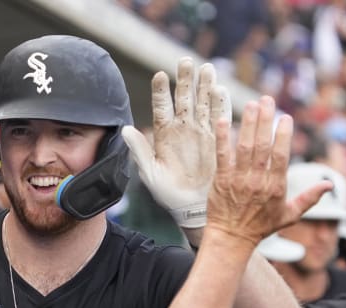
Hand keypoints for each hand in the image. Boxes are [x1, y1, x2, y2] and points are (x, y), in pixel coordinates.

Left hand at [121, 57, 230, 228]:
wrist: (192, 207)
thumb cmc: (168, 193)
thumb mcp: (149, 172)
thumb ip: (138, 150)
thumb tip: (124, 128)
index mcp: (164, 134)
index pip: (162, 107)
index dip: (161, 91)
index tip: (160, 75)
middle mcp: (182, 129)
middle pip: (184, 99)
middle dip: (185, 80)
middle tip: (185, 60)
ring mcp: (201, 132)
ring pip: (203, 103)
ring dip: (204, 85)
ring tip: (205, 67)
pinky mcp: (218, 140)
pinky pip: (220, 118)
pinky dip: (221, 104)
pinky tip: (220, 89)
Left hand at [207, 96, 330, 245]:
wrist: (231, 237)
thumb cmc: (261, 226)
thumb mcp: (290, 215)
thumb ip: (309, 198)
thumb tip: (329, 184)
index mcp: (276, 187)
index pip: (281, 156)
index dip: (283, 136)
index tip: (285, 117)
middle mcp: (257, 181)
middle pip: (263, 146)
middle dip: (265, 121)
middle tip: (266, 100)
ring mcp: (238, 179)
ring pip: (244, 147)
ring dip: (248, 124)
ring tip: (251, 104)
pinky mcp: (221, 180)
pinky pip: (222, 155)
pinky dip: (223, 137)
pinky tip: (224, 120)